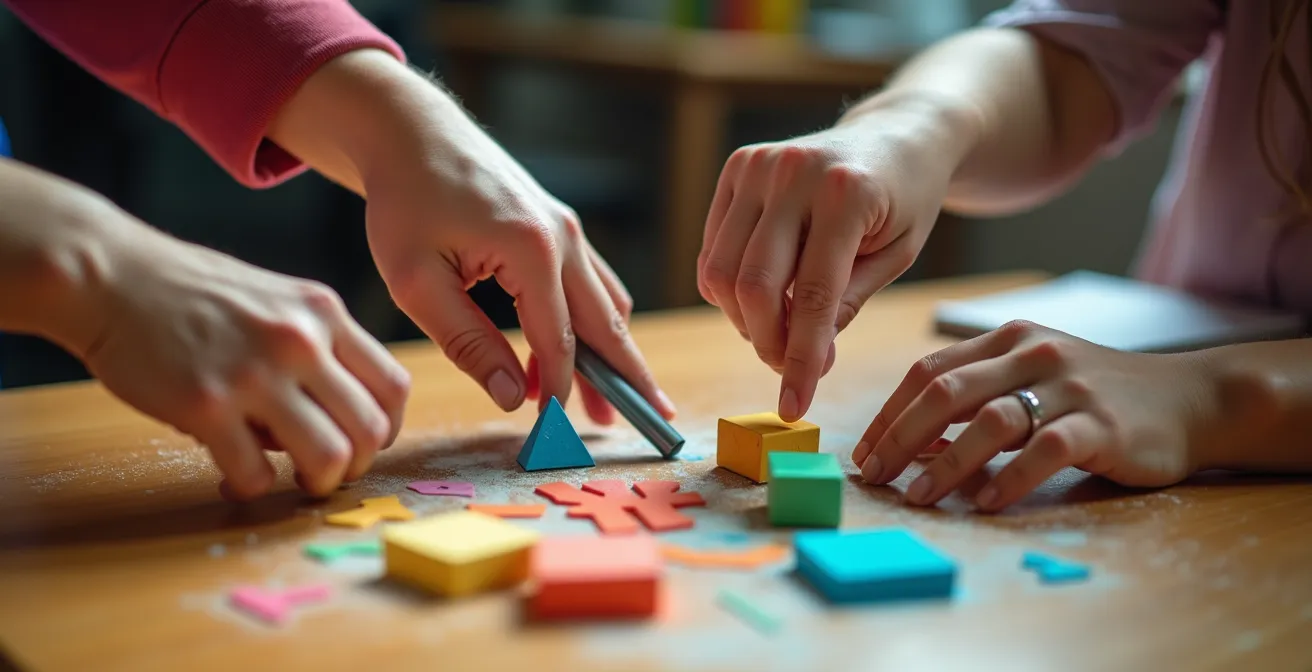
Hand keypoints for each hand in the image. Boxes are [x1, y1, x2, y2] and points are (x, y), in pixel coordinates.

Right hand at [82, 216, 409, 500]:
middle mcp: (300, 341)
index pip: (393, 386)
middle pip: (371, 430)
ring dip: (316, 484)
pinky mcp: (206, 405)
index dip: (385, 427)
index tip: (362, 441)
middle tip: (327, 471)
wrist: (109, 275)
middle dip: (356, 465)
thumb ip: (317, 343)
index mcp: (323, 313)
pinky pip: (256, 474)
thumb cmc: (192, 292)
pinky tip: (232, 477)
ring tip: (292, 480)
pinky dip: (251, 487)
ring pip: (329, 458)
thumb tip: (343, 413)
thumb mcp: (276, 298)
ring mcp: (255, 373)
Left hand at [267, 51, 674, 425]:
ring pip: (608, 304)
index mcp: (533, 250)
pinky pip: (593, 284)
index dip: (561, 393)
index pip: (560, 341)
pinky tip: (586, 353)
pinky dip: (595, 324)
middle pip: (608, 325)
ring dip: (614, 354)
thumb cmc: (404, 201)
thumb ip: (466, 341)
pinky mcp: (560, 227)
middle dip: (627, 379)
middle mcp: (565, 238)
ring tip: (618, 402)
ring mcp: (569, 230)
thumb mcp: (415, 280)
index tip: (555, 434)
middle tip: (652, 424)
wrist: (412, 132)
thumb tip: (514, 398)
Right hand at [697, 99, 961, 421]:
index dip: (799, 357)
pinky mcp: (737, 166)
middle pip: (753, 285)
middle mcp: (794, 172)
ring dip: (744, 319)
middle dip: (767, 342)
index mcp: (847, 194)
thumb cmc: (904, 200)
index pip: (812, 294)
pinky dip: (728, 289)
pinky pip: (713, 249)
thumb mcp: (896, 257)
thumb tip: (804, 360)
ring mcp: (758, 165)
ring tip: (779, 328)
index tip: (794, 404)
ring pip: (721, 271)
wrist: (897, 134)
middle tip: (789, 369)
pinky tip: (764, 296)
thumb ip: (846, 304)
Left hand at [852, 320, 1213, 510]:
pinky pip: (1044, 452)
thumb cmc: (1098, 396)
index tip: (865, 452)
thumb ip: (978, 400)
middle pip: (946, 392)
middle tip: (875, 475)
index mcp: (1007, 339)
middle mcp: (1033, 354)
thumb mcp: (1033, 381)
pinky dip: (1008, 480)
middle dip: (900, 437)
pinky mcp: (1101, 424)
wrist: (1191, 399)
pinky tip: (985, 503)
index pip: (929, 371)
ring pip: (989, 421)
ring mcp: (1068, 387)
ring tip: (918, 496)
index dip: (889, 413)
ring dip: (945, 464)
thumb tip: (914, 444)